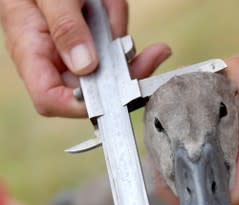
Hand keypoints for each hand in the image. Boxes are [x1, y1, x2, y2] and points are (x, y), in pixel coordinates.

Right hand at [0, 0, 170, 116]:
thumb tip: (85, 66)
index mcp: (31, 51)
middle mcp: (55, 56)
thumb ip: (65, 28)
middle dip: (123, 70)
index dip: (81, 107)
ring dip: (119, 37)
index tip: (115, 96)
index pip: (51, 99)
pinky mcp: (91, 36)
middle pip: (94, 86)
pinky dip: (117, 21)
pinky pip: (114, 40)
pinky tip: (108, 4)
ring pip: (111, 62)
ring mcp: (75, 47)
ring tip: (109, 6)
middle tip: (153, 55)